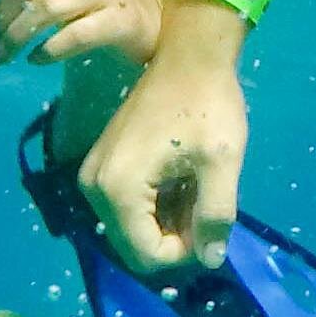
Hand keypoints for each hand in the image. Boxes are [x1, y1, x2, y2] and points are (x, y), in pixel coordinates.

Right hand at [81, 42, 248, 272]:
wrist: (188, 55)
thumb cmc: (208, 104)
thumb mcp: (222, 161)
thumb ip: (215, 215)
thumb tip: (210, 261)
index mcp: (119, 188)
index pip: (147, 255)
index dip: (185, 250)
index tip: (210, 219)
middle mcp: (93, 187)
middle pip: (134, 245)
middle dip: (174, 237)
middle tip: (205, 202)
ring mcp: (93, 175)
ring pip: (131, 228)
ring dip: (166, 220)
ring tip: (194, 186)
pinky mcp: (101, 165)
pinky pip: (126, 206)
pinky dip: (156, 204)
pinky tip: (179, 178)